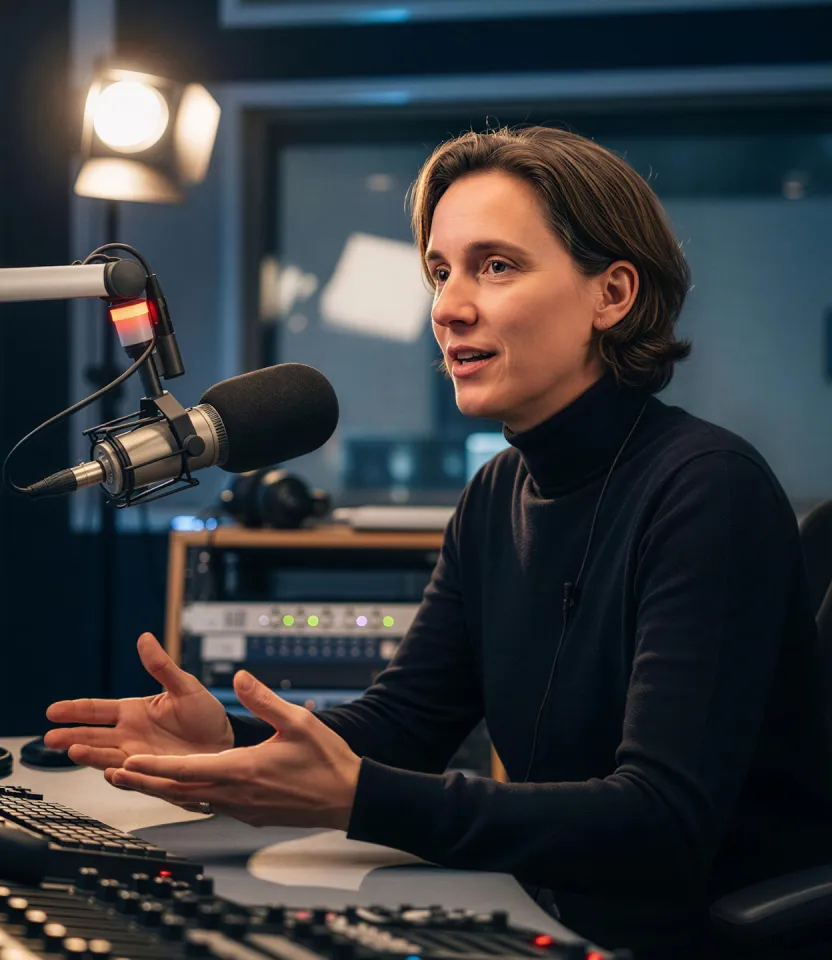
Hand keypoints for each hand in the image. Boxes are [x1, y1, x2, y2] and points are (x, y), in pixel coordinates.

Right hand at [44, 633, 233, 769]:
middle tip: (51, 738)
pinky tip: (110, 773)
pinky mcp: (152, 774)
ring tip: (73, 751)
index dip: (75, 710)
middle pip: (94, 736)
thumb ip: (162, 667)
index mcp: (134, 712)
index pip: (97, 710)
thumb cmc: (205, 714)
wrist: (226, 742)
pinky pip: (132, 776)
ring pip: (107, 756)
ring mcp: (139, 756)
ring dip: (90, 755)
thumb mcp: (185, 687)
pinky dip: (121, 776)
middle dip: (72, 737)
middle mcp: (130, 735)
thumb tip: (145, 638)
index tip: (53, 710)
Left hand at [107, 669, 360, 830]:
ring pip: (192, 799)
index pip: (188, 769)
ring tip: (137, 778)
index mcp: (244, 770)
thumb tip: (239, 677)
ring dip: (162, 788)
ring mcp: (242, 808)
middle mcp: (237, 794)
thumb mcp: (298, 722)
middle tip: (113, 774)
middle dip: (144, 781)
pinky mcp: (251, 814)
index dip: (155, 766)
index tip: (128, 761)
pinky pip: (210, 804)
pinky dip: (187, 795)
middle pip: (179, 790)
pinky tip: (181, 787)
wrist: (348, 798)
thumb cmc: (326, 761)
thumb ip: (263, 699)